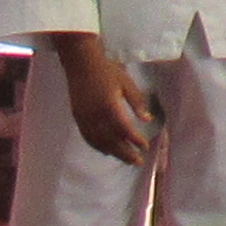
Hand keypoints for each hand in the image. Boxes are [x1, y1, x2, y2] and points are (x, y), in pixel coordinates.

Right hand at [60, 39, 158, 165]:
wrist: (81, 63)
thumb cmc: (107, 70)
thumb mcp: (127, 83)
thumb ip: (137, 102)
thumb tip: (147, 119)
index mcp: (110, 106)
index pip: (125, 129)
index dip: (135, 140)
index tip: (145, 146)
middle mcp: (96, 115)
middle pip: (112, 140)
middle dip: (126, 152)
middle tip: (138, 162)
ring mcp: (85, 118)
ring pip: (100, 141)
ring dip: (114, 153)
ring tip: (126, 161)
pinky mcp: (78, 118)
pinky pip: (88, 137)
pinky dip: (98, 147)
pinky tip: (106, 152)